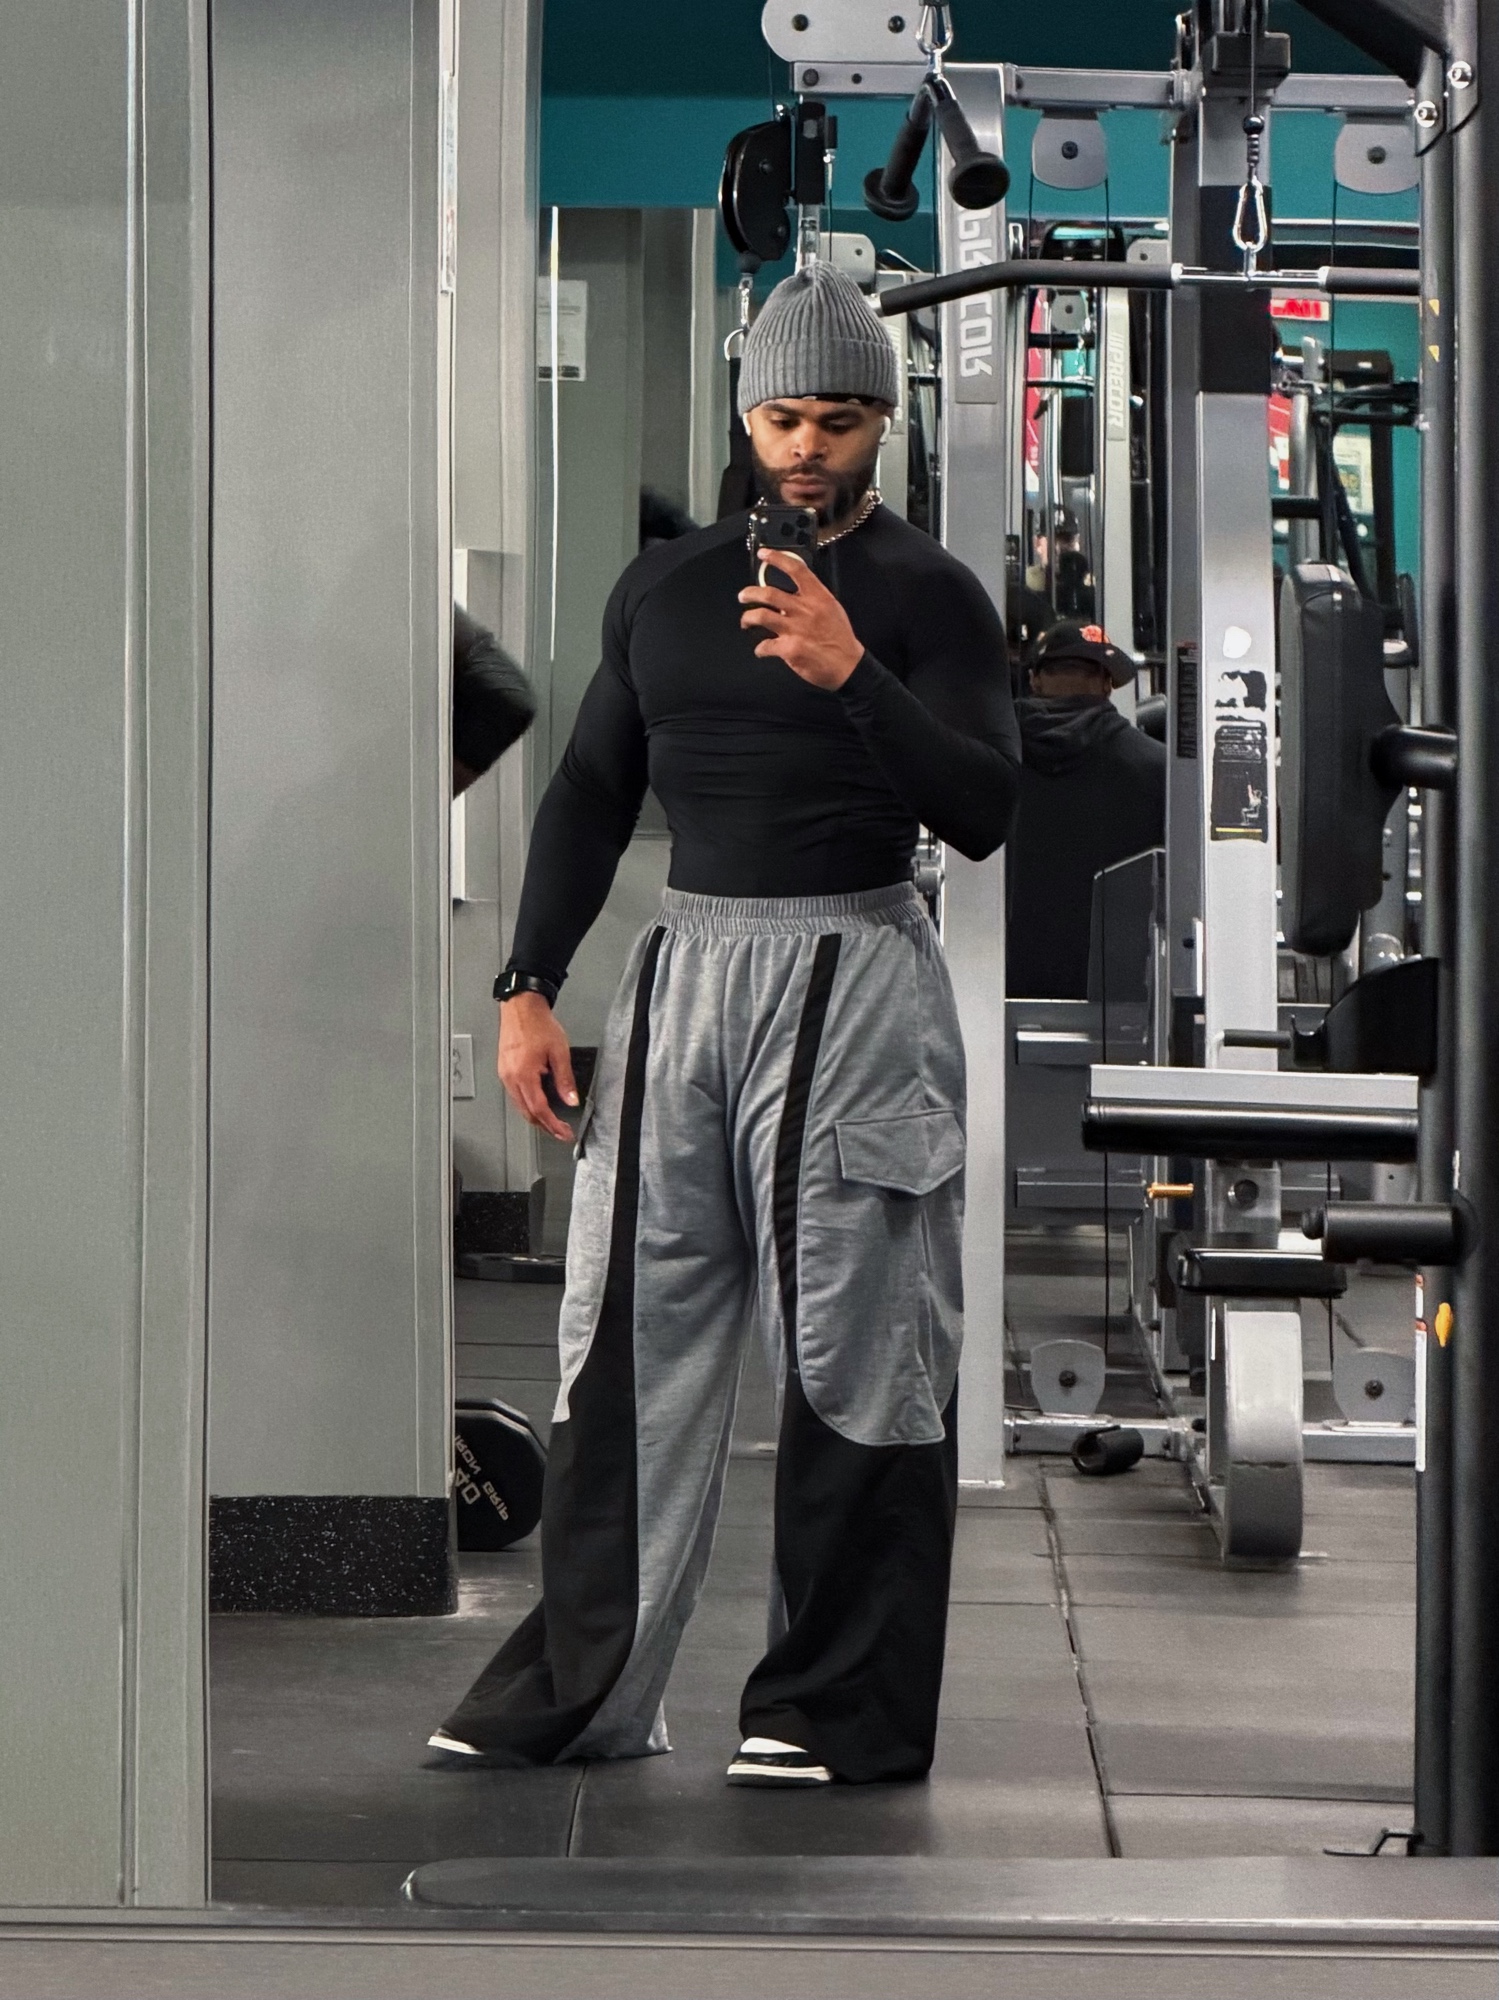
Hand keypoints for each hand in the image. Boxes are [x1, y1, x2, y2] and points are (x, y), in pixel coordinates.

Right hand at [497, 992, 578, 1142]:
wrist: (521, 1007)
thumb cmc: (538, 1024)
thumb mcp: (559, 1051)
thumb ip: (565, 1079)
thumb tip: (571, 1100)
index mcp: (524, 1074)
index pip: (539, 1109)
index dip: (552, 1124)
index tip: (563, 1133)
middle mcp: (511, 1078)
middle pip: (526, 1112)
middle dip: (544, 1126)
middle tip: (560, 1132)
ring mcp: (505, 1075)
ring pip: (519, 1105)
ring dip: (535, 1116)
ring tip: (552, 1122)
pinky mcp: (504, 1070)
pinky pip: (515, 1095)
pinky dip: (527, 1104)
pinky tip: (539, 1104)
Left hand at [738, 551, 863, 690]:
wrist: (848, 665)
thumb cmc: (840, 638)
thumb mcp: (832, 608)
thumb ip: (812, 599)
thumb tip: (793, 594)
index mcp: (818, 597)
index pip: (796, 569)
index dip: (776, 558)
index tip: (763, 554)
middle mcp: (805, 610)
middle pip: (769, 593)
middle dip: (750, 593)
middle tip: (743, 595)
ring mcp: (795, 629)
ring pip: (761, 616)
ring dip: (748, 618)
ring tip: (746, 620)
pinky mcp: (789, 649)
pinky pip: (765, 645)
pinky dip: (760, 648)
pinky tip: (762, 649)